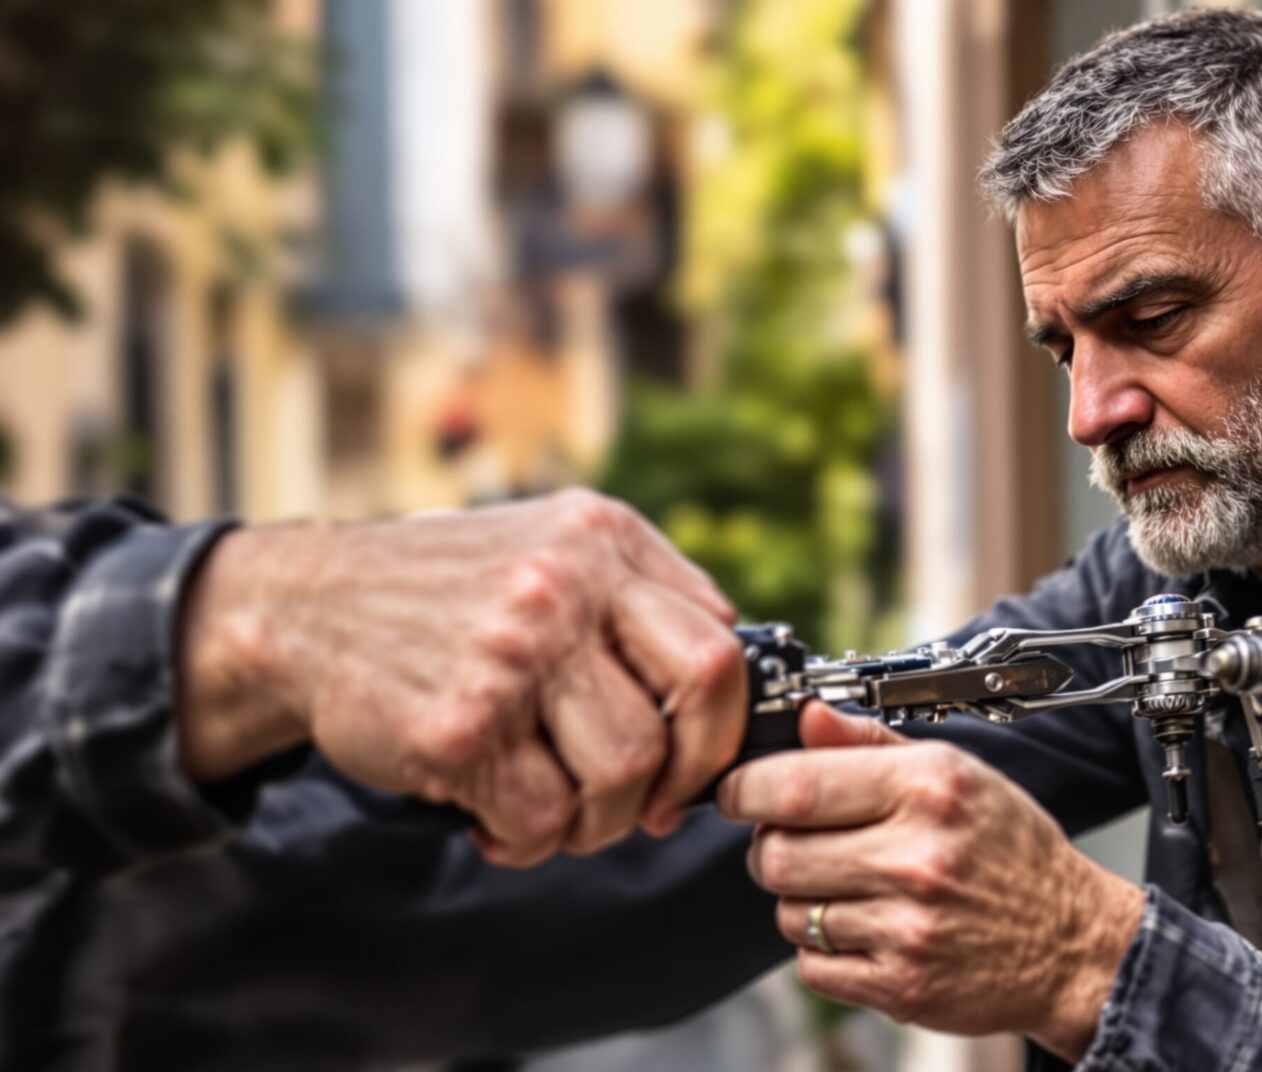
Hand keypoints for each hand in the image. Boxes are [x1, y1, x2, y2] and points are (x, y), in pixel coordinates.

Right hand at [178, 489, 746, 865]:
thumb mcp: (556, 550)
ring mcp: (512, 655)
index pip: (719, 646)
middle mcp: (565, 588)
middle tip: (641, 806)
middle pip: (687, 713)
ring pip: (622, 773)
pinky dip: (529, 839)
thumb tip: (725, 705)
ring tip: (554, 811)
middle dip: (673, 780)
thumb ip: (643, 603)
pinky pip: (541, 815)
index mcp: (603, 540)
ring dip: (597, 819)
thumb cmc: (452, 593)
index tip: (692, 762)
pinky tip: (496, 820)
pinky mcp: (459, 725)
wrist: (308, 605)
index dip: (719, 725)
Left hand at [717, 703, 1144, 1060]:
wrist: (1071, 944)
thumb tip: (806, 718)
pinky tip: (865, 930)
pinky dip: (824, 950)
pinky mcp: (902, 987)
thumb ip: (871, 744)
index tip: (736, 791)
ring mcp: (909, 928)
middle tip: (792, 842)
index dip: (745, 788)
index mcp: (929, 788)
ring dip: (802, 900)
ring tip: (848, 888)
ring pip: (790, 913)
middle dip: (768, 847)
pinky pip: (813, 967)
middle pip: (778, 854)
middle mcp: (918, 857)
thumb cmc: (1011, 851)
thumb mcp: (957, 774)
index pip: (795, 786)